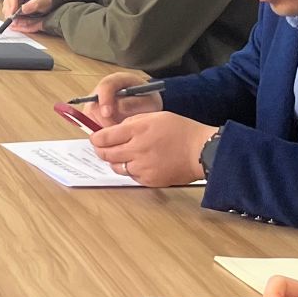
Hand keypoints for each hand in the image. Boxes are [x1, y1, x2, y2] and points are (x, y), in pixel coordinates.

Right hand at [2, 0, 49, 33]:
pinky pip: (9, 6)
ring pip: (7, 3)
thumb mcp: (45, 1)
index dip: (12, 3)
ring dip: (9, 12)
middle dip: (9, 10)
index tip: (13, 13)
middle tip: (11, 20)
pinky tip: (14, 19)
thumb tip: (23, 9)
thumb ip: (36, 4)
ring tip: (13, 21)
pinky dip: (10, 13)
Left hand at [88, 112, 212, 186]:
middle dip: (101, 150)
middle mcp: (137, 149)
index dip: (96, 138)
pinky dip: (131, 170)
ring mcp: (142, 166)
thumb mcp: (155, 116)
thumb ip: (132, 123)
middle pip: (106, 154)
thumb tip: (114, 131)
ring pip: (117, 167)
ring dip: (116, 161)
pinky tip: (140, 163)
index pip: (104, 137)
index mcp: (138, 130)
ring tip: (123, 155)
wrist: (202, 151)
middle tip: (102, 148)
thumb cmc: (181, 130)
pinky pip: (131, 176)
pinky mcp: (149, 180)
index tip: (96, 138)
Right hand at [89, 68, 159, 125]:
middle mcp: (102, 90)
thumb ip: (135, 103)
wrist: (146, 107)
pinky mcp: (93, 115)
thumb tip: (119, 107)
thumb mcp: (148, 100)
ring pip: (90, 118)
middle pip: (94, 105)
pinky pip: (91, 125)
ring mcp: (95, 102)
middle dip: (105, 120)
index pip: (105, 86)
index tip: (108, 113)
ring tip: (120, 131)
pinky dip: (101, 132)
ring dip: (103, 127)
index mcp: (117, 80)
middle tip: (119, 130)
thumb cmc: (147, 101)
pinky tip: (114, 133)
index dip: (104, 99)